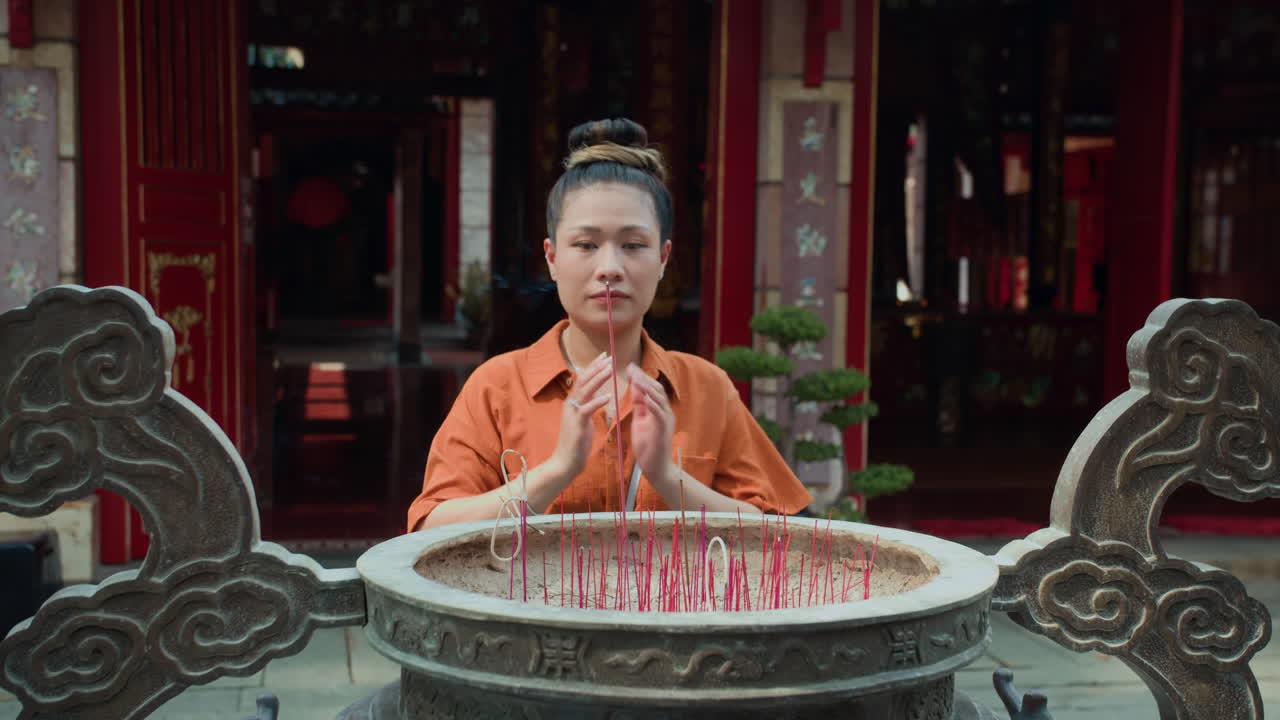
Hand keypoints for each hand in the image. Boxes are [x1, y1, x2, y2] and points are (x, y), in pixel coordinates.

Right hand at [549, 352, 612, 480]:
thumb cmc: (576, 443)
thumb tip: (597, 398)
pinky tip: (609, 397)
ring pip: (585, 391)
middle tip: (609, 357)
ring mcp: (572, 413)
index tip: (604, 356)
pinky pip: (587, 409)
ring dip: (598, 378)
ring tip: (610, 369)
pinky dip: (598, 402)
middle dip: (596, 367)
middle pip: (583, 380)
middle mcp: (571, 404)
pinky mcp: (577, 424)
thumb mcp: (583, 421)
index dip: (593, 367)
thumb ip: (588, 408)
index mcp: (573, 403)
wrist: (565, 462)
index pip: (583, 379)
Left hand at [629, 365, 674, 485]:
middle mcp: (665, 412)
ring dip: (647, 388)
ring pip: (659, 399)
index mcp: (659, 410)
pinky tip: (645, 398)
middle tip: (631, 368)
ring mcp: (666, 421)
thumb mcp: (640, 422)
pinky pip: (660, 414)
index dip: (641, 377)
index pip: (651, 389)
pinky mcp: (664, 431)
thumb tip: (635, 389)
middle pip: (657, 389)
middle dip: (643, 378)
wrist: (655, 468)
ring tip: (636, 378)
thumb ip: (640, 406)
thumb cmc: (648, 447)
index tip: (629, 367)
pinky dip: (653, 405)